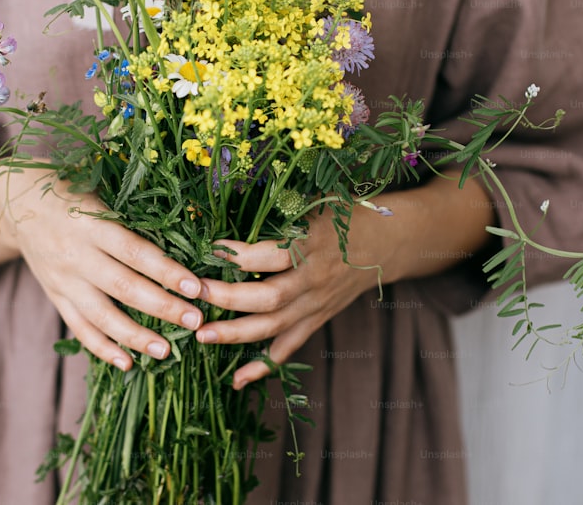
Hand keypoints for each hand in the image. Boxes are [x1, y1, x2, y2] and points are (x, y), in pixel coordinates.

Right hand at [0, 172, 205, 371]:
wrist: (20, 205)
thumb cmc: (73, 195)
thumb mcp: (102, 195)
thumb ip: (136, 218)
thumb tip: (188, 238)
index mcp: (93, 224)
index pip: (136, 252)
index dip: (167, 271)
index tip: (196, 287)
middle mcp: (76, 255)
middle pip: (123, 287)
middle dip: (162, 306)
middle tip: (195, 320)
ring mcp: (63, 280)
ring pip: (101, 315)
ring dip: (135, 336)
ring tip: (165, 351)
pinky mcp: (55, 296)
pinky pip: (79, 327)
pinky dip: (102, 347)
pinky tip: (127, 363)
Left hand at [195, 207, 388, 389]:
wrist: (386, 242)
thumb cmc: (343, 215)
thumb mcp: (315, 203)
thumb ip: (279, 212)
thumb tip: (226, 205)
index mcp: (314, 243)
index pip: (273, 255)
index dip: (241, 255)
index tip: (210, 250)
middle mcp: (315, 278)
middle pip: (270, 297)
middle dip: (229, 299)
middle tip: (196, 294)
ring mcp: (317, 303)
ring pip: (275, 326)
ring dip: (236, 334)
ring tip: (201, 335)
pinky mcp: (317, 319)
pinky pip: (289, 347)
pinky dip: (263, 365)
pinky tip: (236, 379)